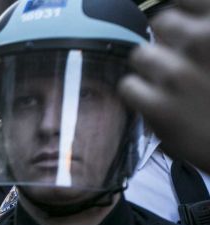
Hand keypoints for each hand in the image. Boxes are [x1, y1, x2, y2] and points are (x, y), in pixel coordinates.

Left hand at [119, 0, 209, 171]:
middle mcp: (203, 41)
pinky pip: (128, 86)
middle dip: (168, 40)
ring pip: (140, 55)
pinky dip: (139, 95)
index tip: (183, 28)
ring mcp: (179, 73)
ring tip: (172, 86)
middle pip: (161, 22)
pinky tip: (159, 103)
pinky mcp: (160, 106)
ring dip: (151, 68)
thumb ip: (208, 27)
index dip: (182, 13)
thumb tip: (181, 20)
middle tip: (182, 61)